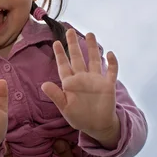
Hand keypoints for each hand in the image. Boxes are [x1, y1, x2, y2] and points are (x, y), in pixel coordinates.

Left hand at [42, 29, 120, 146]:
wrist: (98, 126)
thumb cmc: (79, 117)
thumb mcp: (65, 108)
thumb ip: (56, 96)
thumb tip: (43, 85)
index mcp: (71, 83)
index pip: (64, 65)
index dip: (60, 54)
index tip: (55, 42)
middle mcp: (83, 78)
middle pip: (77, 58)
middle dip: (73, 44)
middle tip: (69, 31)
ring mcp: (96, 80)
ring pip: (94, 60)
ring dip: (92, 47)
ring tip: (90, 34)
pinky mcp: (108, 85)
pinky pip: (111, 71)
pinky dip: (112, 63)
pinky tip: (110, 53)